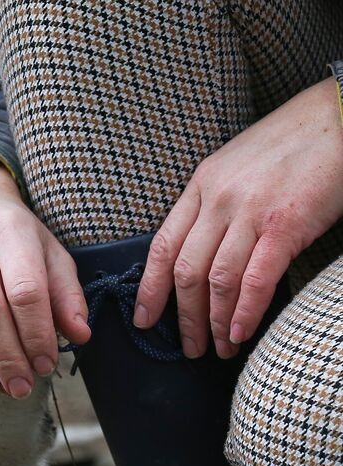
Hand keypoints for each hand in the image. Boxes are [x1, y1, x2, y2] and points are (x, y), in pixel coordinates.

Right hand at [0, 161, 90, 399]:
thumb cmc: (10, 233)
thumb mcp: (46, 249)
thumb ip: (65, 292)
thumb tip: (78, 336)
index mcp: (8, 227)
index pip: (24, 289)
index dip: (37, 333)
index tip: (47, 363)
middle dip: (9, 355)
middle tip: (25, 386)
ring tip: (6, 386)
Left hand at [135, 78, 342, 357]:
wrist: (341, 114)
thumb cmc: (294, 143)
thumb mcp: (237, 166)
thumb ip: (215, 204)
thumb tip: (203, 253)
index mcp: (201, 186)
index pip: (162, 247)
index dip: (150, 290)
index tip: (144, 320)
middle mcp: (218, 200)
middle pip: (186, 272)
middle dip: (184, 317)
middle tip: (188, 347)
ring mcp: (251, 212)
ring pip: (217, 281)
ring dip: (216, 323)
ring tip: (219, 348)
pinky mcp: (286, 224)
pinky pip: (255, 279)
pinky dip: (245, 312)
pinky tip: (240, 334)